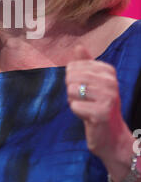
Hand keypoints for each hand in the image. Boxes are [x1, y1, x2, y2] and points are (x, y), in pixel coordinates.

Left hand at [65, 45, 130, 161]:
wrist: (111, 135)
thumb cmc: (98, 105)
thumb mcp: (92, 82)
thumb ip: (85, 64)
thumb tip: (78, 46)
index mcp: (107, 70)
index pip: (73, 66)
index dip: (73, 80)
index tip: (86, 90)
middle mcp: (110, 81)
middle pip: (70, 77)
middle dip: (72, 91)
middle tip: (85, 100)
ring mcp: (108, 96)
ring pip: (71, 91)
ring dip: (74, 102)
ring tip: (87, 107)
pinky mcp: (102, 112)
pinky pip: (74, 106)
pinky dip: (78, 113)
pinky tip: (89, 117)